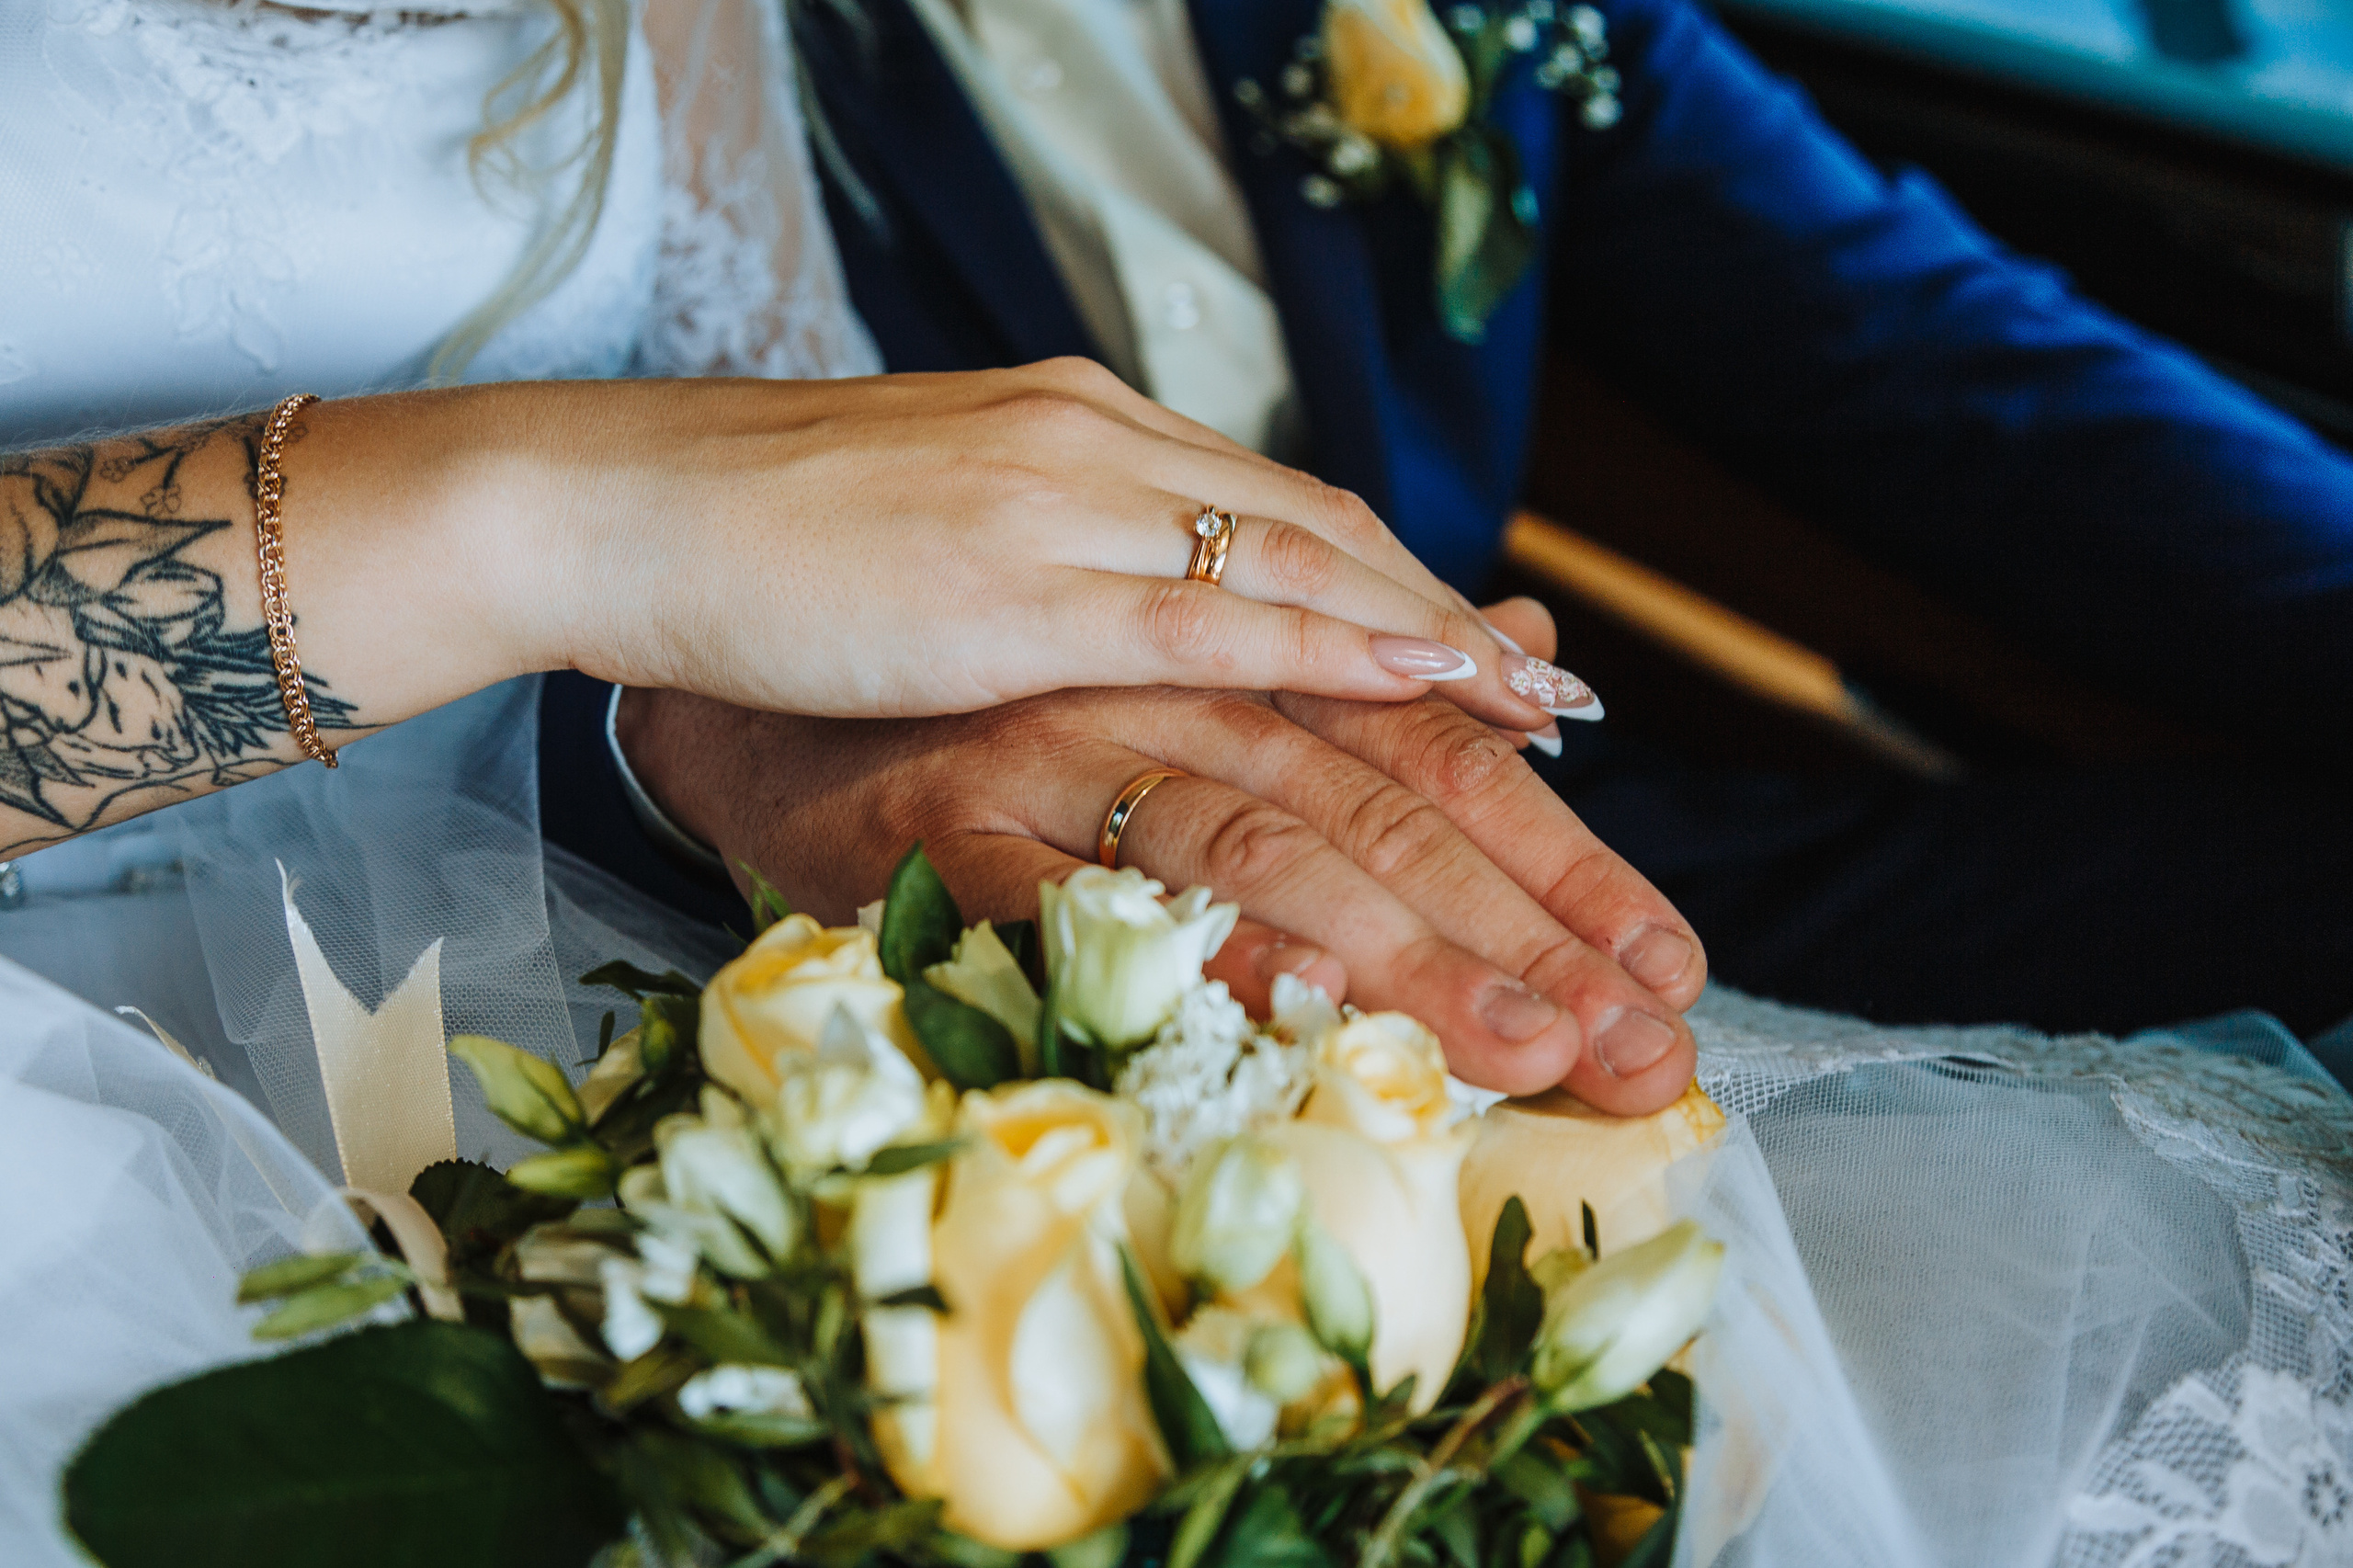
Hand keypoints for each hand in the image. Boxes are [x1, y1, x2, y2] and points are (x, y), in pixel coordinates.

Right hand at [412, 361, 1573, 727]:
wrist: (607, 503)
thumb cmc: (750, 543)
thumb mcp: (929, 532)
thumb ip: (1046, 553)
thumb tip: (1125, 607)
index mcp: (1072, 428)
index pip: (1275, 504)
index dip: (1393, 580)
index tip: (1486, 649)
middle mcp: (1092, 444)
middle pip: (1318, 529)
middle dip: (1444, 617)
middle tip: (1559, 694)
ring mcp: (1059, 504)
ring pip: (1294, 566)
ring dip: (1430, 638)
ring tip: (1541, 709)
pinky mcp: (1011, 588)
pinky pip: (1207, 620)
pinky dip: (1332, 645)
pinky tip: (1427, 680)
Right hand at [619, 639, 1699, 1112]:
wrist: (708, 610)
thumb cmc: (935, 649)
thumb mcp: (1143, 627)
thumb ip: (1328, 644)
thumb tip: (1509, 639)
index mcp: (1219, 613)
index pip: (1425, 734)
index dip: (1555, 844)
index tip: (1668, 951)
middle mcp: (1162, 656)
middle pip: (1383, 795)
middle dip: (1530, 922)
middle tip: (1652, 1032)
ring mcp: (1057, 725)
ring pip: (1270, 833)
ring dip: (1411, 948)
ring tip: (1538, 1048)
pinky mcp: (948, 798)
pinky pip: (1091, 887)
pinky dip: (1202, 936)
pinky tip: (1307, 1003)